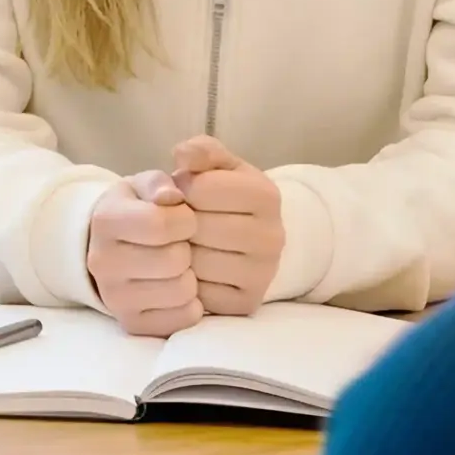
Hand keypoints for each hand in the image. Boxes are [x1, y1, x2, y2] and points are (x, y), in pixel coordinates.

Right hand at [86, 170, 202, 336]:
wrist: (113, 247)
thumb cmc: (138, 210)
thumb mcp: (145, 186)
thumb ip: (160, 183)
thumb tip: (172, 196)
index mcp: (106, 220)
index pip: (161, 224)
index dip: (185, 220)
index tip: (185, 218)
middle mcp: (103, 261)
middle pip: (173, 261)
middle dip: (188, 249)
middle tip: (182, 244)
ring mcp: (114, 297)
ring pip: (181, 292)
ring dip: (191, 277)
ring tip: (181, 266)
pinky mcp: (132, 323)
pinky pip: (183, 319)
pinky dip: (191, 304)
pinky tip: (180, 288)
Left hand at [170, 136, 283, 315]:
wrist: (251, 239)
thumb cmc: (227, 197)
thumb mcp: (220, 166)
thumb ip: (202, 151)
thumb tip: (182, 155)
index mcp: (266, 195)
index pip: (201, 189)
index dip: (183, 189)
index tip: (187, 193)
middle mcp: (273, 237)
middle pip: (198, 228)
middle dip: (181, 223)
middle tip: (183, 222)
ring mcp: (263, 274)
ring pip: (196, 264)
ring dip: (181, 254)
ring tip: (188, 244)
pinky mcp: (248, 303)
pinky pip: (200, 294)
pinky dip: (189, 283)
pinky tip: (195, 269)